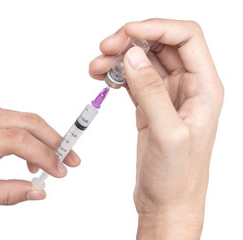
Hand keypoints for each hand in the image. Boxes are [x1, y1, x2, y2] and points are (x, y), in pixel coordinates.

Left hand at [0, 97, 79, 205]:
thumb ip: (3, 194)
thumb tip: (37, 192)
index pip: (17, 140)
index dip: (45, 154)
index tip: (61, 171)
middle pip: (28, 121)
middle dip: (56, 141)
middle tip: (71, 160)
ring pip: (23, 118)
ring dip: (41, 140)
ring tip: (40, 165)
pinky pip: (12, 117)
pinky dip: (23, 135)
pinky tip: (13, 153)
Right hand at [89, 19, 222, 238]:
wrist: (167, 202)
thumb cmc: (178, 177)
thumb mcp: (167, 134)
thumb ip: (151, 92)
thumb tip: (133, 56)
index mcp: (204, 88)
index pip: (186, 38)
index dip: (157, 28)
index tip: (127, 32)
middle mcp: (188, 87)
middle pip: (161, 44)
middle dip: (131, 40)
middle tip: (105, 49)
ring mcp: (168, 95)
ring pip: (144, 60)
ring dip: (119, 57)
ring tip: (96, 67)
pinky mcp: (150, 106)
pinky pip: (133, 78)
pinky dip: (116, 73)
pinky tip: (102, 77)